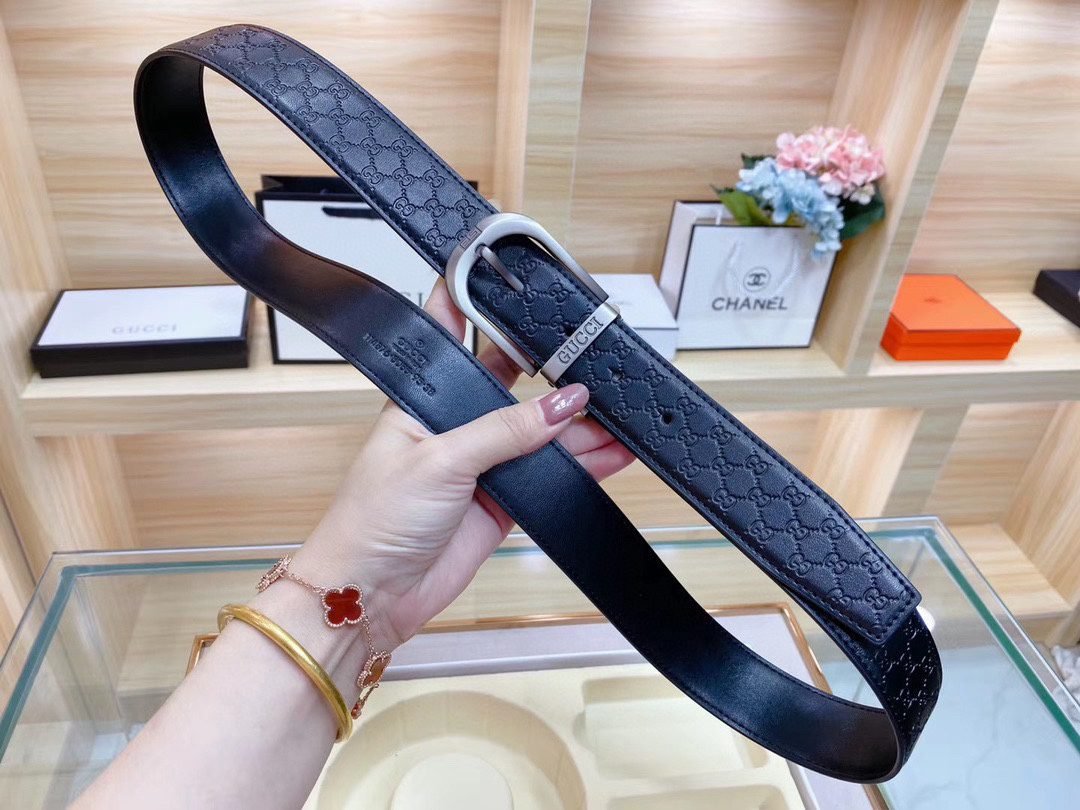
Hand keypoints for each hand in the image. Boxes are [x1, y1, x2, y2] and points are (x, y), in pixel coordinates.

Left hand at [291, 280, 633, 649]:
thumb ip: (504, 430)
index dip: (480, 306)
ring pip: (538, 435)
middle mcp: (454, 428)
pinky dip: (580, 468)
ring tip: (616, 414)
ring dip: (575, 427)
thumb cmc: (373, 520)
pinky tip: (608, 455)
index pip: (452, 337)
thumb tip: (561, 403)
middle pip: (512, 388)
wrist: (370, 594)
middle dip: (550, 373)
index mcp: (424, 401)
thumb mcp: (438, 459)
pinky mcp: (500, 505)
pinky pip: (548, 478)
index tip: (516, 284)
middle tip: (591, 361)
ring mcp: (480, 467)